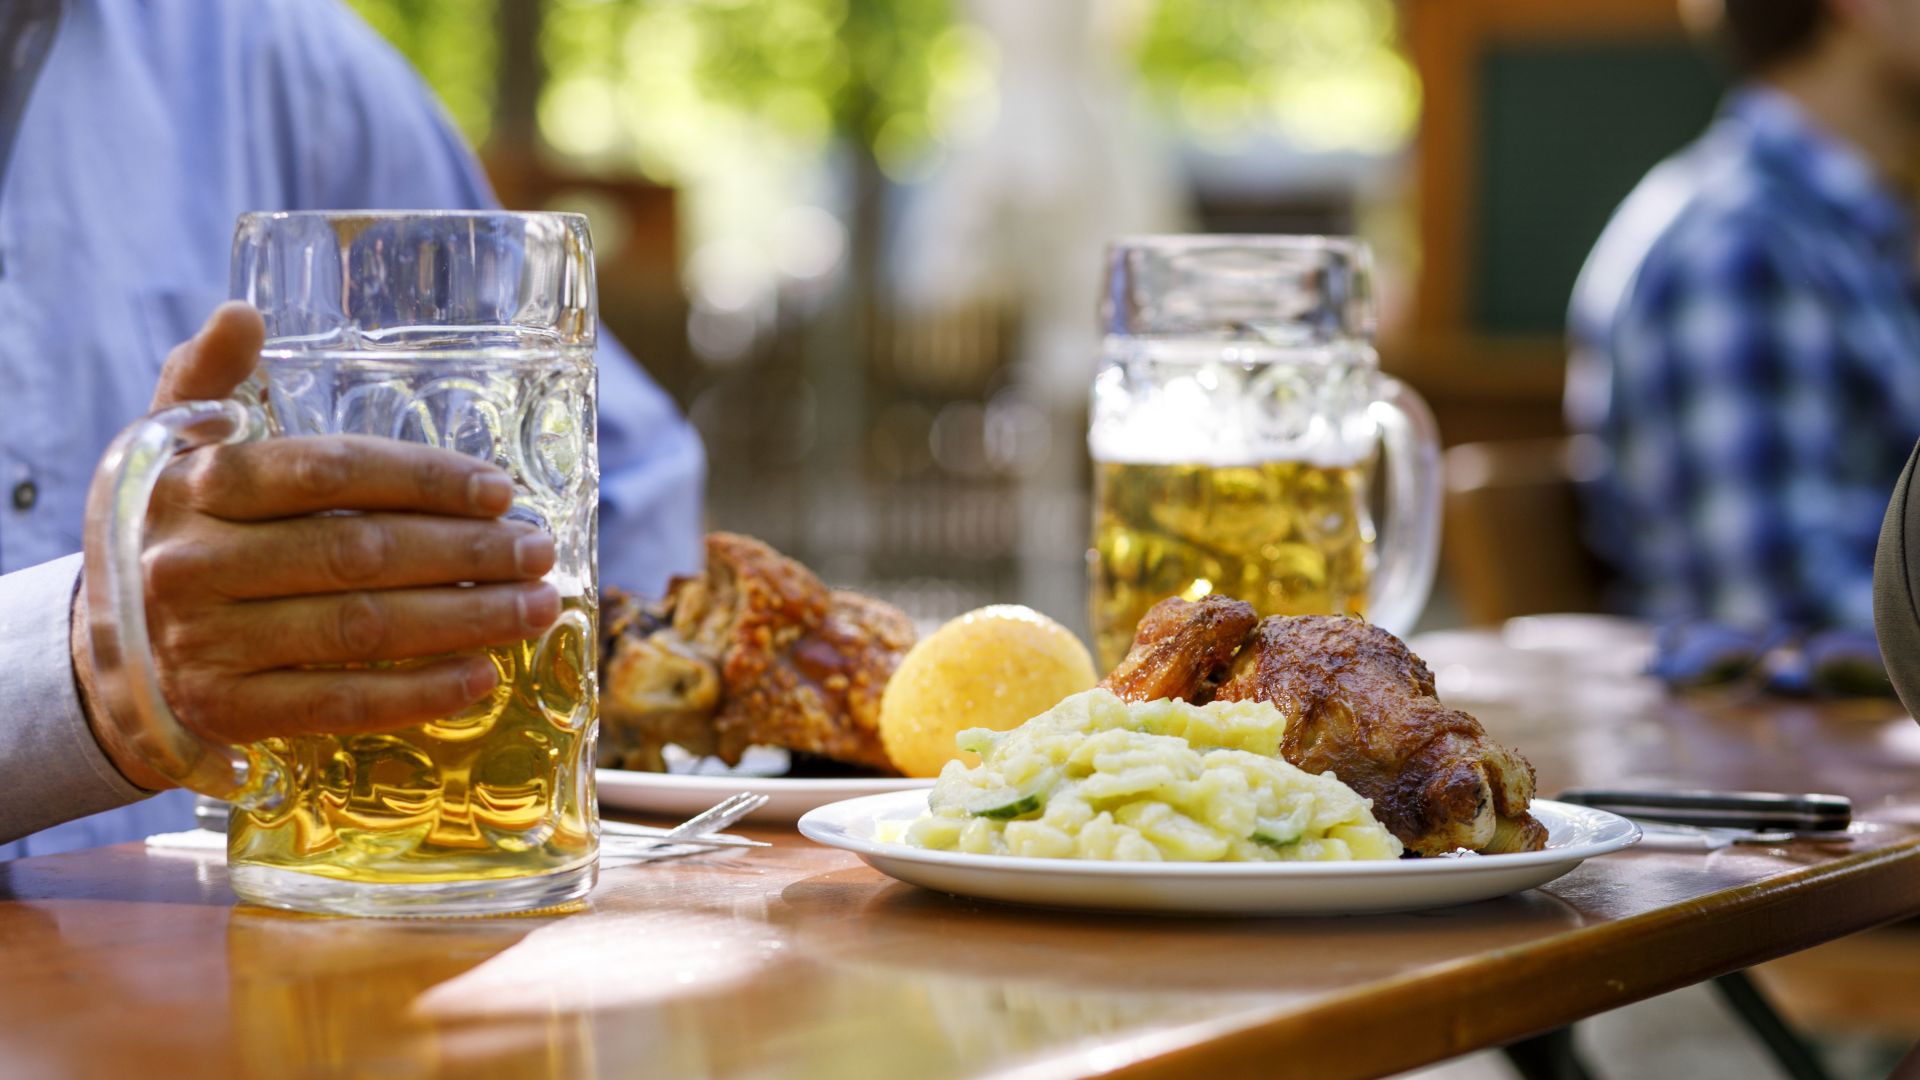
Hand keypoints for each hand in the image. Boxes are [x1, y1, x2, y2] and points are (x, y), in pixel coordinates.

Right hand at [74, 303, 560, 789]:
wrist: (103, 651)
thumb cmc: (168, 529)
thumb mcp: (169, 447)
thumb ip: (208, 379)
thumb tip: (242, 312)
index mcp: (194, 484)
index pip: (330, 473)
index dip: (424, 479)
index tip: (500, 490)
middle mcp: (195, 563)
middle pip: (358, 552)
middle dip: (466, 553)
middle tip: (537, 551)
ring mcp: (207, 643)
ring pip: (361, 627)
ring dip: (464, 619)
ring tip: (536, 606)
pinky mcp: (226, 711)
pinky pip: (339, 703)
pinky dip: (417, 693)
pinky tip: (482, 676)